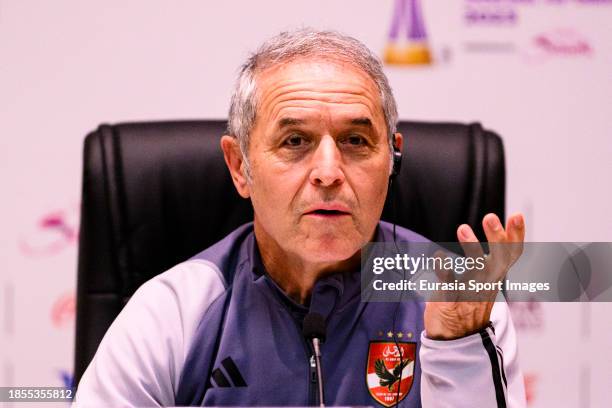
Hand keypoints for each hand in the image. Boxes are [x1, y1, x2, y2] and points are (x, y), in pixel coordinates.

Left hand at [424, 213, 524, 339]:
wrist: (456, 338)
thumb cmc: (469, 303)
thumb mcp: (485, 279)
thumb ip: (490, 258)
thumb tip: (499, 231)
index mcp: (495, 276)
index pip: (510, 254)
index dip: (516, 236)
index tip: (517, 216)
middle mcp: (486, 283)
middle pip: (497, 259)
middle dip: (496, 238)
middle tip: (491, 217)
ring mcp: (470, 292)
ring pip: (475, 270)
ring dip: (470, 249)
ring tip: (462, 229)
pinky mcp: (451, 301)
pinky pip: (449, 286)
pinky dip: (444, 272)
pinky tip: (439, 257)